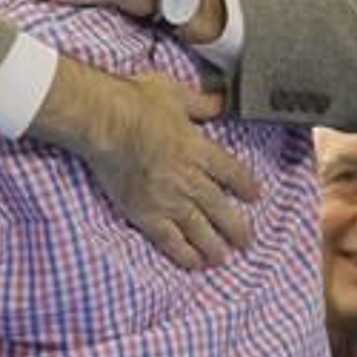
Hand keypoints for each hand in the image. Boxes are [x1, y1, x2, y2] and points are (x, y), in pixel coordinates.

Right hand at [45, 61, 259, 268]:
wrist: (101, 122)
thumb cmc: (134, 102)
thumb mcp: (175, 93)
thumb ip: (200, 103)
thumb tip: (219, 101)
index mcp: (198, 149)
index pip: (233, 173)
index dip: (247, 186)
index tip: (255, 196)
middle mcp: (188, 178)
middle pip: (220, 208)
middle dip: (237, 228)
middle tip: (247, 241)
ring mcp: (166, 198)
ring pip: (198, 229)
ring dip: (214, 246)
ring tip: (224, 258)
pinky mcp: (144, 212)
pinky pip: (169, 240)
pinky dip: (183, 254)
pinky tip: (194, 263)